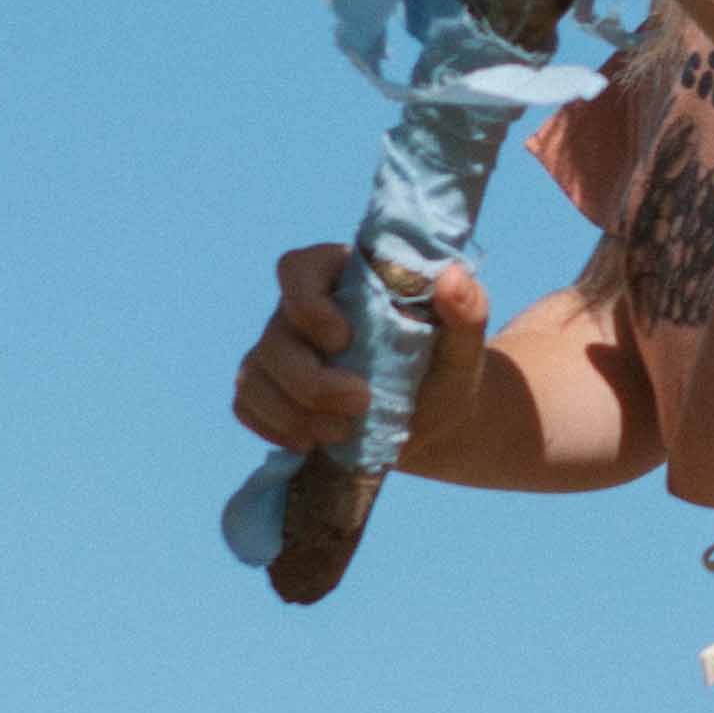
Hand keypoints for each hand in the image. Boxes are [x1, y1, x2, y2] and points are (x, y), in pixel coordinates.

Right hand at [231, 246, 489, 470]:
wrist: (430, 420)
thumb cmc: (444, 371)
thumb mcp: (464, 345)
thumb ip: (466, 309)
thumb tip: (451, 277)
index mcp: (344, 278)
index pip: (298, 268)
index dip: (307, 302)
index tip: (343, 338)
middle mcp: (302, 309)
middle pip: (275, 334)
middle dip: (310, 379)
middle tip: (360, 404)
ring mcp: (280, 350)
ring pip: (255, 373)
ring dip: (291, 411)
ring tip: (339, 434)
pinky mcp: (270, 389)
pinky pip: (246, 402)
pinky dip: (272, 426)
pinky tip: (309, 443)